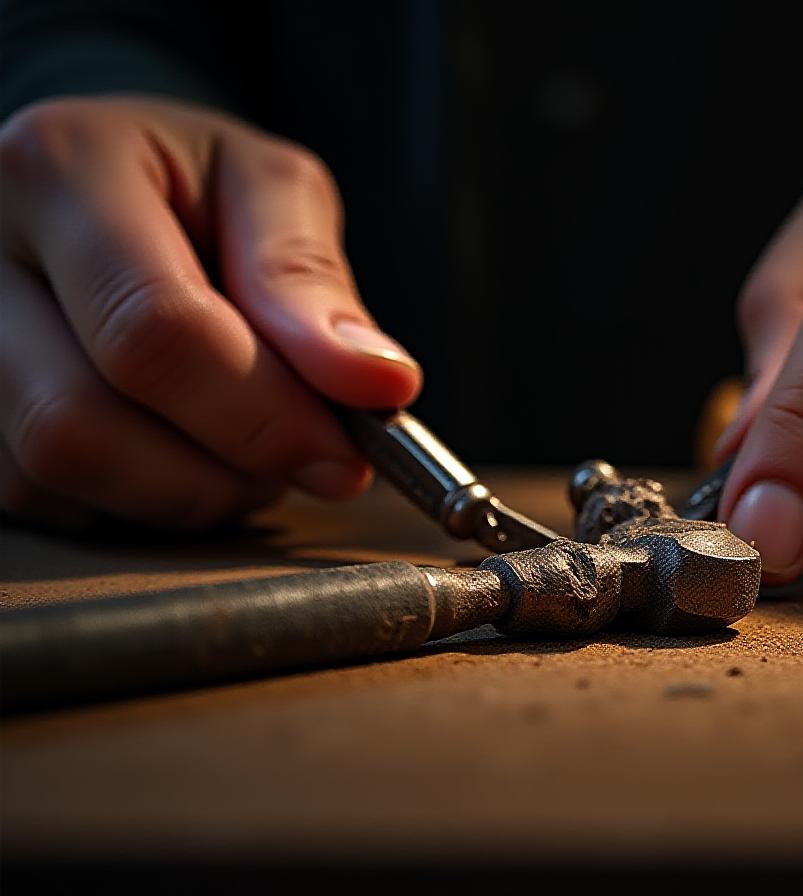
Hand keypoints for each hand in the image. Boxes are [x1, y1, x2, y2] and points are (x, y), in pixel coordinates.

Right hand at [0, 97, 420, 529]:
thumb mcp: (267, 190)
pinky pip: (38, 501)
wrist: (98, 188)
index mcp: (57, 170)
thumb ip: (312, 281)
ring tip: (244, 444)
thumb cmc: (190, 186)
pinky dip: (133, 501)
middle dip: (221, 468)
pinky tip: (177, 450)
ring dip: (182, 493)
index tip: (347, 453)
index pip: (154, 330)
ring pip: (53, 477)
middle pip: (82, 424)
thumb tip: (377, 384)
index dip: (264, 413)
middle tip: (303, 458)